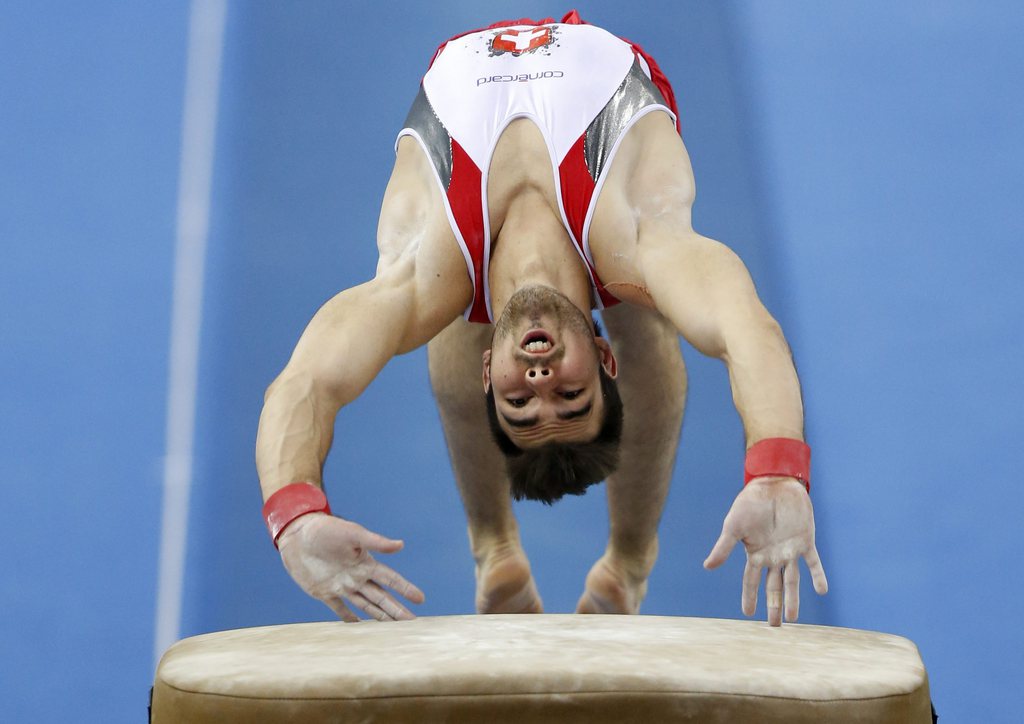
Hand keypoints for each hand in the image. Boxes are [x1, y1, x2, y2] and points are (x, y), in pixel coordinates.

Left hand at [277, 512, 424, 620]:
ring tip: (393, 629)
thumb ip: (376, 541)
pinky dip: (349, 618)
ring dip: (380, 616)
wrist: (297, 534)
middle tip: (413, 624)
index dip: (405, 589)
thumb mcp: (352, 533)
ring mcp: (341, 586)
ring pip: (366, 605)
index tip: (421, 599)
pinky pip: (340, 609)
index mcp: (365, 563)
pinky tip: (358, 627)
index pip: (390, 579)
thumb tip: (401, 545)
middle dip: (397, 610)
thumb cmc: (326, 529)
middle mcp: (357, 576)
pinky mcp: (324, 592)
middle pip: (382, 597)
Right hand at [703, 476, 827, 625]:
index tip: (748, 615)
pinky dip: (817, 576)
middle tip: (774, 626)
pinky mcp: (805, 541)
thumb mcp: (733, 526)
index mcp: (755, 553)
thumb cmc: (749, 502)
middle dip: (773, 606)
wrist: (773, 483)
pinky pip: (813, 562)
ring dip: (793, 598)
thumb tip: (707, 567)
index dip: (749, 597)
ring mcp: (789, 550)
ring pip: (792, 580)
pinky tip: (821, 590)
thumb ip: (723, 548)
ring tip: (793, 618)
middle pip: (773, 586)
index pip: (751, 580)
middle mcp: (772, 556)